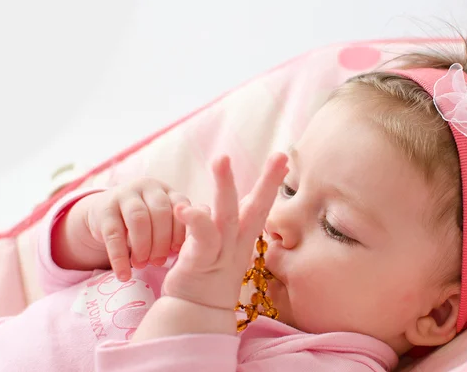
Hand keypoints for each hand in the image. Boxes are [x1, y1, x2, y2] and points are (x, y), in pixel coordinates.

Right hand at [80, 178, 190, 280]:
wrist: (103, 217)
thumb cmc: (143, 224)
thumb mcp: (162, 220)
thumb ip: (179, 227)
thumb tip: (193, 238)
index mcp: (165, 190)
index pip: (180, 206)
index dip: (181, 231)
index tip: (179, 252)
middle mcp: (146, 187)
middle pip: (160, 212)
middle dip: (162, 241)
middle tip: (158, 262)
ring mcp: (124, 194)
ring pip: (139, 219)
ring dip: (143, 246)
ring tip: (142, 265)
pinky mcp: (104, 209)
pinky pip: (114, 234)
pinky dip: (120, 258)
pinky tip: (124, 275)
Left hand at [162, 153, 287, 310]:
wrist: (196, 310)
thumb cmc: (208, 269)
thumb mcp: (224, 240)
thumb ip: (229, 217)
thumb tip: (237, 194)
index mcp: (242, 235)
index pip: (260, 204)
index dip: (271, 182)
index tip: (284, 158)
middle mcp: (236, 242)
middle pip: (256, 208)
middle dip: (268, 181)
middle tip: (280, 156)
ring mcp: (221, 252)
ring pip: (226, 216)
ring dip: (225, 186)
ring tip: (222, 159)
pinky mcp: (200, 262)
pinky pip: (201, 238)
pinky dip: (194, 221)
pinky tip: (182, 207)